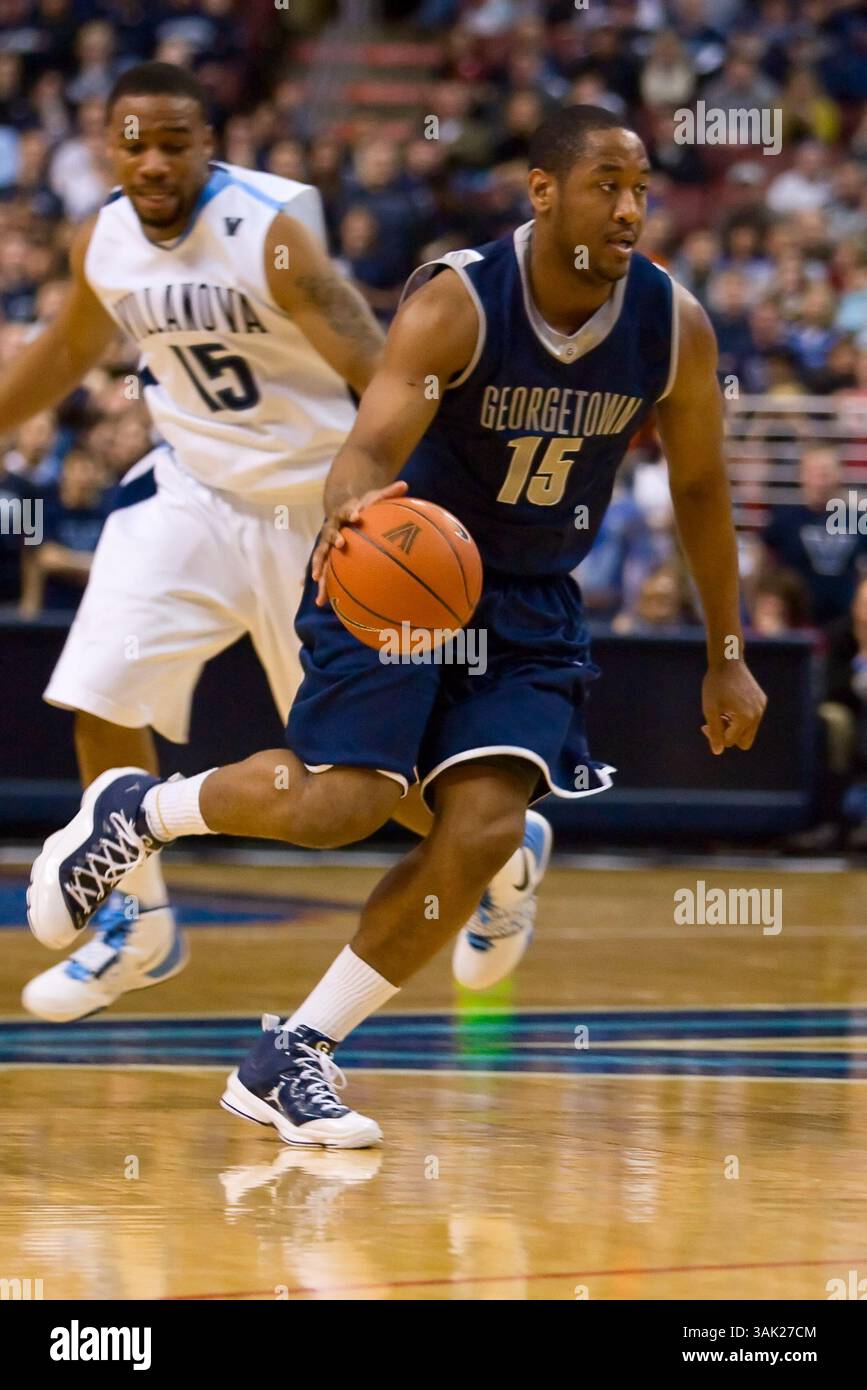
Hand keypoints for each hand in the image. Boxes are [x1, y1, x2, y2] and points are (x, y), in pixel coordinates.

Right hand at [312, 479, 407, 605]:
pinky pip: (323, 570)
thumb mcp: (373, 498)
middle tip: (340, 545)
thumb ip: (387, 493)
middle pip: (330, 534)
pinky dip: (319, 583)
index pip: (347, 512)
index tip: (358, 516)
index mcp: (343, 515)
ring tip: (316, 580)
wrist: (342, 512)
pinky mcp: (326, 556)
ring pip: (321, 556)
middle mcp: (331, 528)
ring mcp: (326, 543)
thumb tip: (405, 484)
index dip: (352, 513)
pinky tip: (319, 600)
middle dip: (334, 539)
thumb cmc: (362, 507)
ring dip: (318, 567)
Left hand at [701, 660, 766, 754]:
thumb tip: (717, 752)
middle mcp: (757, 715)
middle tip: (717, 722)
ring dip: (734, 727)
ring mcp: (761, 707)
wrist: (728, 661)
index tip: (705, 724)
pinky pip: (753, 718)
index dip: (714, 736)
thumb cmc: (715, 684)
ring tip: (723, 712)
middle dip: (729, 736)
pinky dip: (741, 717)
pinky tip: (731, 704)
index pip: (729, 742)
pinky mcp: (762, 700)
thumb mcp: (710, 709)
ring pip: (749, 731)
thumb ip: (714, 732)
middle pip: (744, 742)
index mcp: (745, 718)